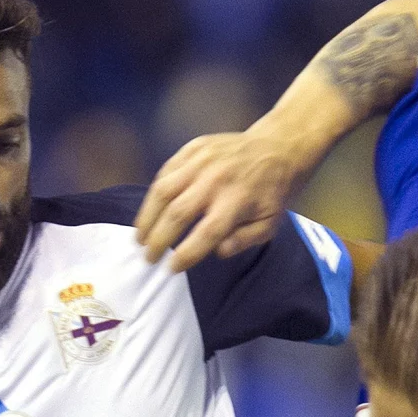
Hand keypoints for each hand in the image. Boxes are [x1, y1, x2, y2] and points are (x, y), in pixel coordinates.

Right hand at [135, 129, 312, 271]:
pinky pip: (166, 171)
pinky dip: (155, 193)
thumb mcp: (270, 224)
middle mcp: (216, 180)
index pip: (205, 235)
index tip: (170, 269)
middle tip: (147, 257)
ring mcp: (202, 161)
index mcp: (237, 202)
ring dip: (147, 217)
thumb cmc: (271, 193)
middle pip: (177, 214)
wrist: (277, 148)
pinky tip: (151, 210)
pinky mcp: (194, 148)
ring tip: (140, 236)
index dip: (185, 255)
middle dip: (158, 240)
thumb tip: (218, 250)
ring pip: (163, 190)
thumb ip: (244, 240)